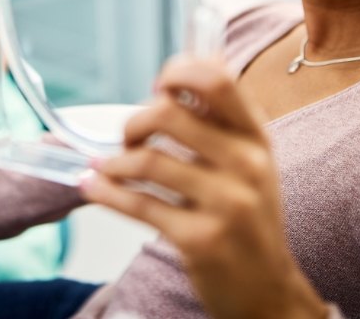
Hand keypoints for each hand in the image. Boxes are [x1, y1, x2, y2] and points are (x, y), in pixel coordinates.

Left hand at [80, 56, 327, 318]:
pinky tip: (93, 185)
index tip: (160, 85)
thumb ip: (222, 120)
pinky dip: (105, 191)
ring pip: (148, 160)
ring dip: (116, 161)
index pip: (218, 80)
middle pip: (170, 114)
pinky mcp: (199, 239)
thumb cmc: (250, 214)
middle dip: (135, 122)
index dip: (179, 71)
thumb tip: (180, 72)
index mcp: (256, 136)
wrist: (267, 288)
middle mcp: (246, 163)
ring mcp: (225, 203)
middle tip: (130, 137)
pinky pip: (138, 205)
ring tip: (111, 166)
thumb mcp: (251, 160)